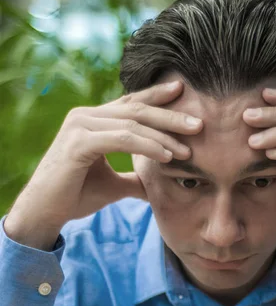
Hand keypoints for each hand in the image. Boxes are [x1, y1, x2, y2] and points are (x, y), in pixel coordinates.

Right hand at [6, 80, 201, 232]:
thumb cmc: (75, 196)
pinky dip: (148, 146)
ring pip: (132, 123)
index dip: (157, 97)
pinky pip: (123, 139)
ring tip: (189, 149)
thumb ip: (134, 179)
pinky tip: (167, 157)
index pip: (131, 104)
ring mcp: (80, 126)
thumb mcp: (113, 185)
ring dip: (164, 136)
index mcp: (92, 120)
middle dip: (170, 115)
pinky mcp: (79, 142)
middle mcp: (85, 116)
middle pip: (136, 109)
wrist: (45, 212)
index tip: (183, 92)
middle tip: (199, 122)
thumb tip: (155, 185)